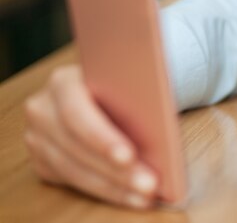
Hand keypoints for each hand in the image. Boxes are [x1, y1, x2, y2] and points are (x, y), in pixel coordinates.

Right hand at [24, 64, 157, 208]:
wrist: (105, 85)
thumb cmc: (122, 82)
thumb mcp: (128, 81)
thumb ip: (134, 99)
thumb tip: (157, 132)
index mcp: (62, 82)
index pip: (78, 114)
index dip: (103, 138)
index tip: (130, 156)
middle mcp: (43, 109)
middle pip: (77, 148)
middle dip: (115, 171)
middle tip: (147, 184)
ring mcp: (38, 137)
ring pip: (73, 171)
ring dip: (113, 187)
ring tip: (144, 194)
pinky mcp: (43, 160)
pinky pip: (72, 182)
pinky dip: (105, 190)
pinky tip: (131, 195)